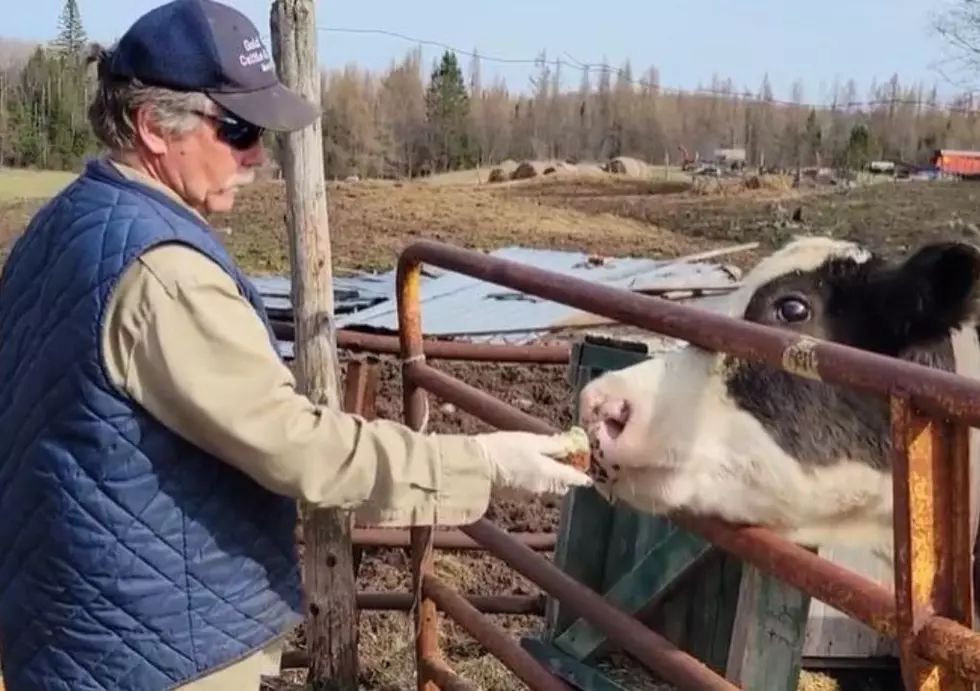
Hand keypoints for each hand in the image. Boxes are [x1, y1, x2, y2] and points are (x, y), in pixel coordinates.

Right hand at [473, 430, 592, 497]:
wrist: (476, 465)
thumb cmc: (505, 448)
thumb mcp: (532, 440)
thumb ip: (555, 444)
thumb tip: (573, 444)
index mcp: (550, 474)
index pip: (575, 478)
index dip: (582, 473)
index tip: (585, 467)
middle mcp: (543, 489)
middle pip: (563, 484)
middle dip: (566, 474)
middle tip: (563, 456)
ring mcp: (530, 494)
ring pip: (549, 487)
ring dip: (552, 476)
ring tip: (544, 458)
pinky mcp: (517, 495)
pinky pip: (535, 488)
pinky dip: (538, 478)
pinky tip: (528, 466)